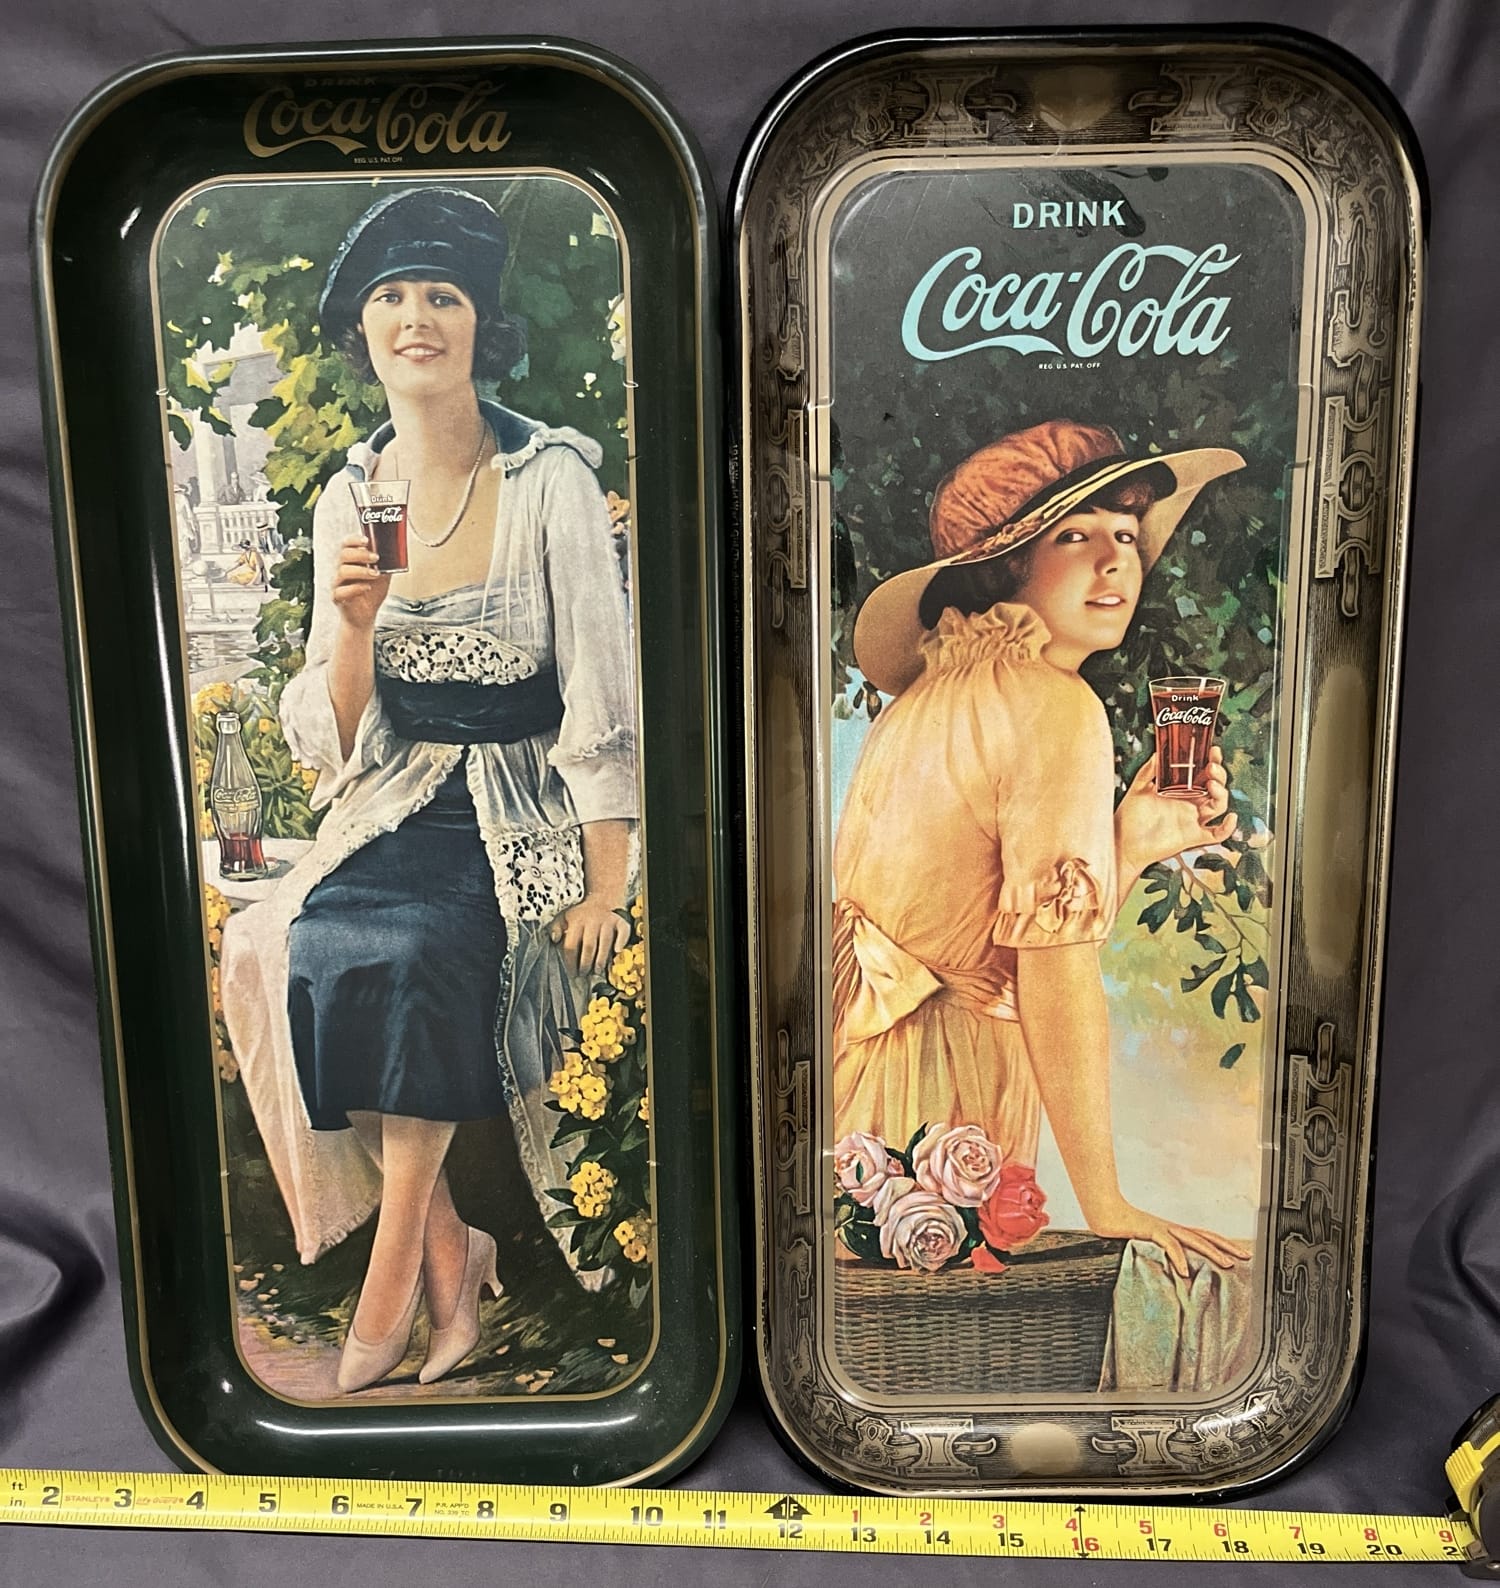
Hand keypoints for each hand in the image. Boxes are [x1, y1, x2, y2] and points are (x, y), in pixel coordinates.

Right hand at [331, 534, 391, 631]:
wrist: (365, 616)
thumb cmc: (371, 594)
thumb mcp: (383, 576)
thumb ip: (386, 565)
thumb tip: (398, 553)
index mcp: (350, 562)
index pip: (346, 545)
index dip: (354, 540)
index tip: (367, 540)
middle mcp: (341, 570)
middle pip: (343, 555)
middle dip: (361, 554)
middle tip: (376, 558)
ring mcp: (337, 584)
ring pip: (343, 571)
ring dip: (361, 571)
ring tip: (375, 574)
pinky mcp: (337, 597)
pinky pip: (341, 590)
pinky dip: (355, 588)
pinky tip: (367, 588)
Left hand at [549, 895, 628, 978]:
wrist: (602, 899)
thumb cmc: (581, 914)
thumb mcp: (564, 917)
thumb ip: (555, 927)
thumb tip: (554, 938)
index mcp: (576, 921)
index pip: (571, 945)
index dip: (570, 961)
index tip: (572, 973)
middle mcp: (592, 920)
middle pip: (589, 946)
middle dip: (585, 963)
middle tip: (584, 974)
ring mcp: (607, 921)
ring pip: (605, 942)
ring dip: (601, 959)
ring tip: (597, 970)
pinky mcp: (620, 921)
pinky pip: (623, 932)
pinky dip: (621, 942)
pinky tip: (616, 951)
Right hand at [1083, 1196, 1250, 1276]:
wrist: (1102, 1211)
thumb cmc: (1119, 1228)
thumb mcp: (1144, 1243)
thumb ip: (1159, 1252)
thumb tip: (1172, 1269)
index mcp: (1172, 1231)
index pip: (1203, 1236)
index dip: (1223, 1244)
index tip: (1240, 1254)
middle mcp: (1171, 1227)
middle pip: (1204, 1236)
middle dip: (1226, 1247)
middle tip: (1245, 1258)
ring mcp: (1161, 1228)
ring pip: (1192, 1239)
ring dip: (1211, 1252)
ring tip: (1226, 1265)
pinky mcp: (1148, 1230)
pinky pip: (1167, 1244)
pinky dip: (1177, 1257)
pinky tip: (1184, 1271)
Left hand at [1115, 745, 1235, 875]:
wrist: (1122, 843)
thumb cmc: (1130, 817)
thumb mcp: (1138, 789)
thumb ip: (1148, 771)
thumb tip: (1158, 754)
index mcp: (1180, 790)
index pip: (1202, 774)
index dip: (1212, 761)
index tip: (1213, 750)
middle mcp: (1190, 804)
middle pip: (1215, 787)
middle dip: (1219, 774)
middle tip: (1211, 765)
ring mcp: (1192, 820)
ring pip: (1219, 806)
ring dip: (1221, 793)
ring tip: (1211, 783)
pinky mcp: (1192, 837)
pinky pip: (1216, 834)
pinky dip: (1228, 828)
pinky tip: (1231, 817)